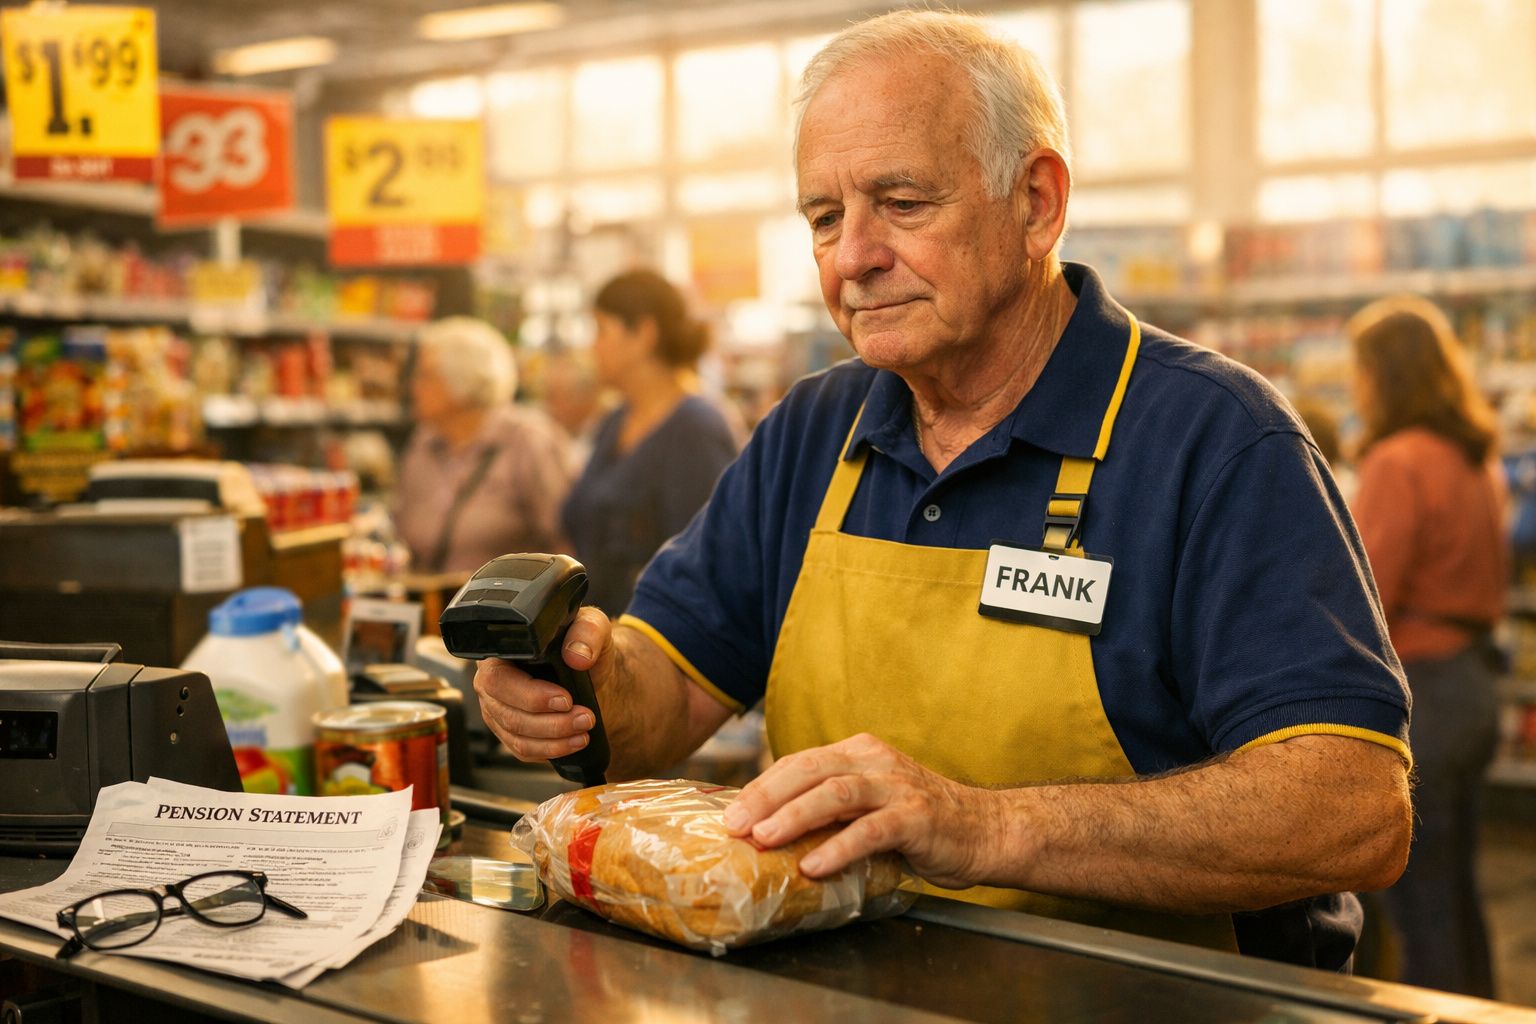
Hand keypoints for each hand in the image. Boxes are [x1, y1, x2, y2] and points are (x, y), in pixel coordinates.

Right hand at [473, 606, 612, 763]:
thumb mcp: (593, 629)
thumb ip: (587, 631)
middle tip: (583, 717)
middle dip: (549, 721)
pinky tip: (573, 742)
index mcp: (501, 652)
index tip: (565, 699)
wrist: (594, 675)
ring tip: (583, 729)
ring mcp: (498, 709)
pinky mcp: (509, 732)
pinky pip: (523, 749)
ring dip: (554, 738)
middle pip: (506, 712)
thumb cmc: (583, 649)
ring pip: (516, 735)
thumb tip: (577, 655)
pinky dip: (551, 749)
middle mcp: (492, 681)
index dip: (530, 694)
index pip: (498, 677)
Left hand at [722, 733, 1000, 888]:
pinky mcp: (916, 817)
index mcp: (858, 753)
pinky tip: (815, 865)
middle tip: (736, 825)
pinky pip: (872, 830)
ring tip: (766, 838)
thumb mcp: (870, 805)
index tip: (731, 813)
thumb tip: (772, 832)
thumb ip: (831, 809)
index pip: (799, 763)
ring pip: (836, 793)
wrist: (986, 830)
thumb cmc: (921, 823)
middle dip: (767, 797)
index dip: (762, 787)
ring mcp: (897, 787)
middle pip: (810, 770)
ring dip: (796, 816)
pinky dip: (840, 847)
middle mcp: (874, 762)